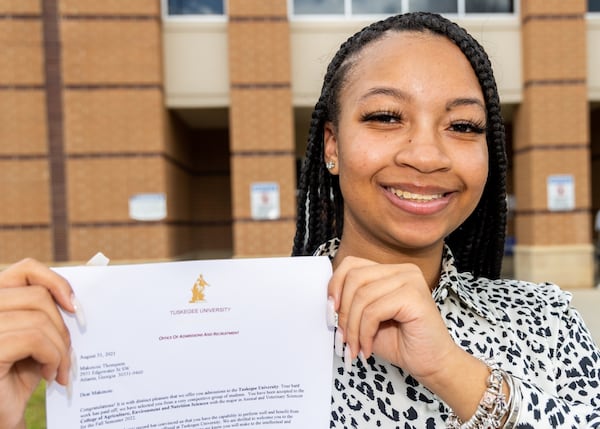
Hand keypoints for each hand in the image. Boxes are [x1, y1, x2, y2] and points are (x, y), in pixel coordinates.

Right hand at [0, 258, 77, 428]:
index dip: (54, 280)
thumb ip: (45, 314)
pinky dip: (52, 357)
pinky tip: (49, 374)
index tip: (74, 305)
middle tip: (67, 352)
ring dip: (60, 347)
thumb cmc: (18, 374)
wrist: (2, 413)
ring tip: (59, 368)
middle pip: (38, 295)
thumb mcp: (35, 338)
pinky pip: (34, 339)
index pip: (25, 269)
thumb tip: (80, 293)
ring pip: (40, 319)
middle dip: (62, 325)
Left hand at [329, 256, 499, 419]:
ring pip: (361, 296)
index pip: (351, 264)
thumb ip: (350, 303)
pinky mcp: (414, 297)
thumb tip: (327, 302)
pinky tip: (367, 348)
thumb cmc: (401, 342)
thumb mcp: (367, 318)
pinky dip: (364, 333)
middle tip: (343, 336)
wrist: (431, 364)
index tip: (330, 311)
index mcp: (390, 270)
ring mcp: (410, 280)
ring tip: (355, 347)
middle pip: (354, 278)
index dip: (335, 286)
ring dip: (353, 328)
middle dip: (342, 311)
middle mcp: (403, 270)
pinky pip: (373, 311)